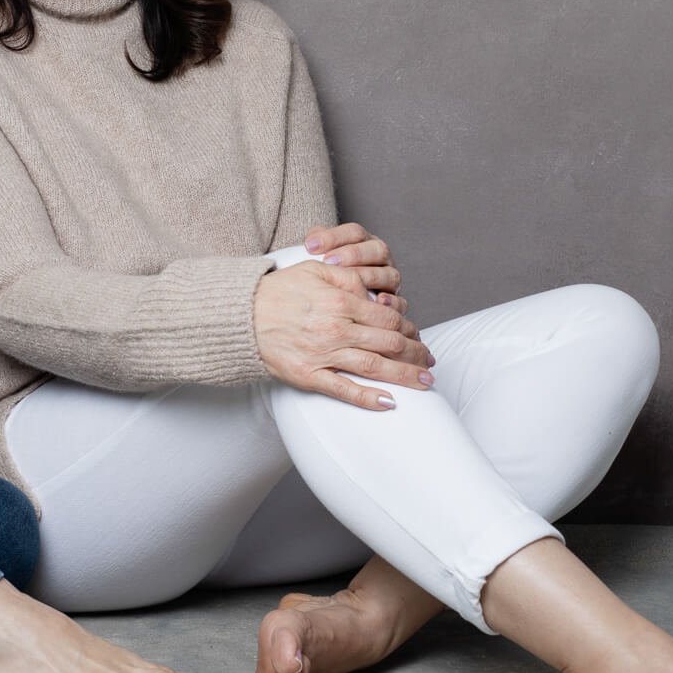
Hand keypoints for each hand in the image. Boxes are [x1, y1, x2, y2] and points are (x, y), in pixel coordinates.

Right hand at [252, 261, 433, 411]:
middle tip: (431, 364)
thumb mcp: (316, 270)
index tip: (420, 338)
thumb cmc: (280, 291)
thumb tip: (379, 295)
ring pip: (375, 368)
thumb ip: (350, 278)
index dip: (411, 330)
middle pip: (390, 344)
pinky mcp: (309, 375)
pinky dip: (369, 398)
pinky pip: (344, 390)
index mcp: (342, 300)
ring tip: (425, 385)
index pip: (390, 318)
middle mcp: (338, 328)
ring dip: (405, 377)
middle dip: (417, 356)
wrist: (242, 315)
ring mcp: (324, 353)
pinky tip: (389, 402)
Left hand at [300, 222, 418, 336]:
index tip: (311, 246)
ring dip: (371, 277)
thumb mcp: (318, 258)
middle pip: (377, 249)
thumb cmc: (325, 278)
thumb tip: (310, 241)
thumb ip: (316, 245)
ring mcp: (390, 279)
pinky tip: (378, 301)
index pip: (355, 233)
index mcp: (363, 243)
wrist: (337, 305)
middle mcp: (380, 258)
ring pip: (390, 274)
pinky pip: (401, 301)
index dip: (334, 237)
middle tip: (329, 261)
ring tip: (351, 282)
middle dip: (353, 254)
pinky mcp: (396, 302)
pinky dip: (393, 302)